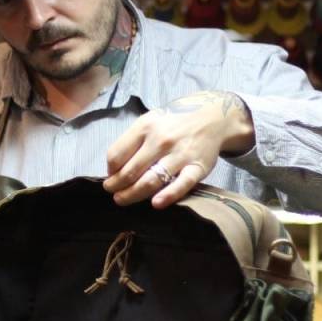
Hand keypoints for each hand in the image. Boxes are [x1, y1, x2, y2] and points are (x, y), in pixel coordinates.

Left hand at [103, 91, 253, 208]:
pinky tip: (156, 204)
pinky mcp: (198, 167)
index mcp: (145, 127)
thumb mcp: (149, 121)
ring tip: (122, 200)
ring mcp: (180, 154)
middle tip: (112, 193)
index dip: (109, 170)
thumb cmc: (173, 122)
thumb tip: (113, 168)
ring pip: (151, 180)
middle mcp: (161, 140)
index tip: (110, 176)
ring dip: (132, 194)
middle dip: (116, 186)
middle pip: (130, 171)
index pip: (116, 155)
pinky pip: (182, 184)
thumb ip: (132, 141)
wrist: (212, 116)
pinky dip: (168, 196)